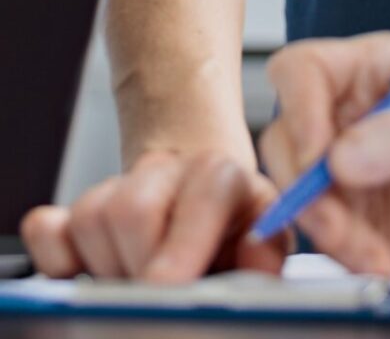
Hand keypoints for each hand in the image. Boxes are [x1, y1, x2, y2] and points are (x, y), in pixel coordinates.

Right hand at [21, 150, 285, 280]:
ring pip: (91, 218)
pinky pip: (47, 230)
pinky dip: (59, 259)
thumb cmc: (233, 224)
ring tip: (138, 279)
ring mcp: (117, 186)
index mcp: (219, 174)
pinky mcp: (73, 211)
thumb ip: (265, 251)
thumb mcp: (264, 234)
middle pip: (132, 208)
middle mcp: (167, 171)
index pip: (203, 193)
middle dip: (139, 265)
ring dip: (108, 267)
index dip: (183, 243)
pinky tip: (89, 272)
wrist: (200, 191)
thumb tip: (253, 259)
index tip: (166, 288)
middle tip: (156, 295)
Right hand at [258, 32, 389, 274]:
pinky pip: (306, 231)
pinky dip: (336, 253)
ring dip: (326, 229)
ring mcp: (333, 161)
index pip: (305, 68)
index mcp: (376, 68)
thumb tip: (340, 155)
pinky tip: (377, 261)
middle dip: (309, 190)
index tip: (317, 160)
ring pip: (290, 190)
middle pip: (284, 136)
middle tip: (342, 226)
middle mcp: (345, 108)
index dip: (299, 109)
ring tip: (377, 253)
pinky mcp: (330, 208)